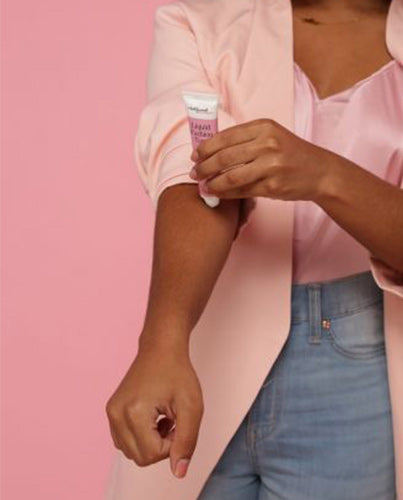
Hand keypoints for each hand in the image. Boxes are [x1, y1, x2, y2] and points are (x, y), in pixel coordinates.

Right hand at [105, 336, 203, 478]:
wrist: (161, 349)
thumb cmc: (177, 372)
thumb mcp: (192, 406)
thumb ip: (187, 441)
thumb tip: (178, 471)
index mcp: (134, 411)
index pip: (153, 455)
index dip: (173, 444)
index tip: (180, 421)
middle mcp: (116, 413)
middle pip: (140, 458)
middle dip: (161, 446)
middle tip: (173, 420)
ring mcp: (111, 412)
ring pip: (131, 452)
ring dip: (151, 442)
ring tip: (163, 417)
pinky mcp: (111, 411)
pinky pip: (124, 442)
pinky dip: (141, 437)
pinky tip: (152, 417)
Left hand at [189, 118, 335, 202]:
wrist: (320, 172)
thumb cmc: (292, 154)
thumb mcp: (272, 136)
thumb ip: (246, 140)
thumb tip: (212, 150)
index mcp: (264, 127)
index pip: (226, 136)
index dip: (206, 147)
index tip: (194, 155)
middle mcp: (267, 144)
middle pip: (224, 157)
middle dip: (204, 166)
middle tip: (194, 173)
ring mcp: (271, 166)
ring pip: (231, 176)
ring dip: (212, 183)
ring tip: (202, 186)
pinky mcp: (273, 186)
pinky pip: (242, 191)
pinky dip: (226, 193)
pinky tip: (217, 194)